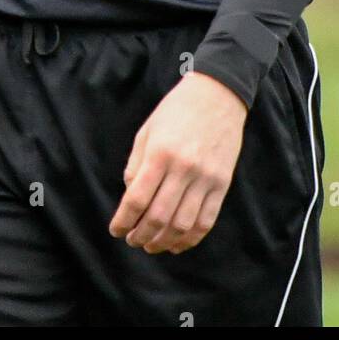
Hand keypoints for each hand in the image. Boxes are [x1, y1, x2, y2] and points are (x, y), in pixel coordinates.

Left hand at [108, 71, 247, 254]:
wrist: (218, 94)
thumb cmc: (176, 110)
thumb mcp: (147, 130)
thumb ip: (136, 165)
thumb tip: (131, 198)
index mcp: (160, 153)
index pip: (137, 198)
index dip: (124, 220)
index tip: (116, 231)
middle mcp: (183, 168)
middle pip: (159, 216)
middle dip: (141, 235)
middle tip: (132, 241)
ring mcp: (205, 177)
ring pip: (182, 224)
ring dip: (163, 242)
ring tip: (151, 245)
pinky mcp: (222, 184)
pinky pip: (206, 221)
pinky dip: (190, 239)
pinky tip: (176, 244)